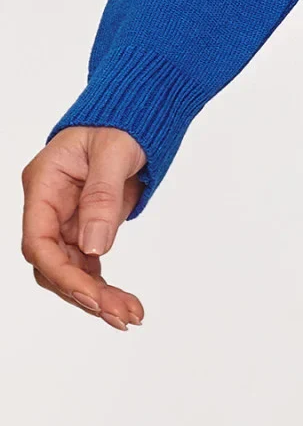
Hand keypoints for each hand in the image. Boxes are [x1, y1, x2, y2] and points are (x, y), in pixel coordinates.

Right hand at [21, 127, 147, 330]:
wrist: (139, 111)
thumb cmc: (122, 120)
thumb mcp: (114, 150)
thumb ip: (102, 197)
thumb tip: (94, 247)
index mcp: (44, 183)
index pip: (39, 241)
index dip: (63, 274)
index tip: (93, 296)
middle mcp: (49, 205)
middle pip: (53, 264)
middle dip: (85, 293)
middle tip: (122, 315)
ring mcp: (66, 218)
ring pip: (71, 270)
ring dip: (97, 296)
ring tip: (130, 315)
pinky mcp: (84, 226)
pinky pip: (87, 263)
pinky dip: (103, 284)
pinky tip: (122, 302)